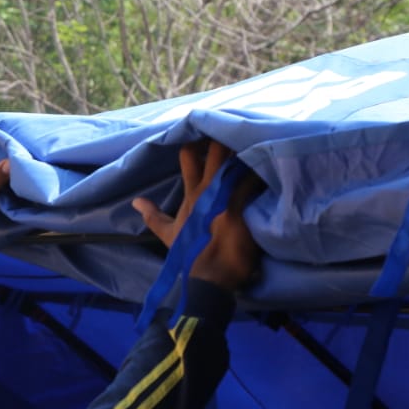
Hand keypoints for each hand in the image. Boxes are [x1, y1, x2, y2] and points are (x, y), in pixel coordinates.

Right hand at [132, 140, 262, 291]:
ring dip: (249, 152)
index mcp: (191, 195)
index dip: (197, 143)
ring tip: (258, 142)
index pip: (189, 158)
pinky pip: (256, 182)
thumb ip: (153, 215)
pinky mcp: (244, 209)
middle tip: (234, 131)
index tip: (205, 134)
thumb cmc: (189, 255)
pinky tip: (273, 164)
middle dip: (225, 139)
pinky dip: (263, 173)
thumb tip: (136, 201)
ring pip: (239, 163)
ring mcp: (227, 199)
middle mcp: (208, 192)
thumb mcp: (167, 234)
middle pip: (217, 153)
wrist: (209, 278)